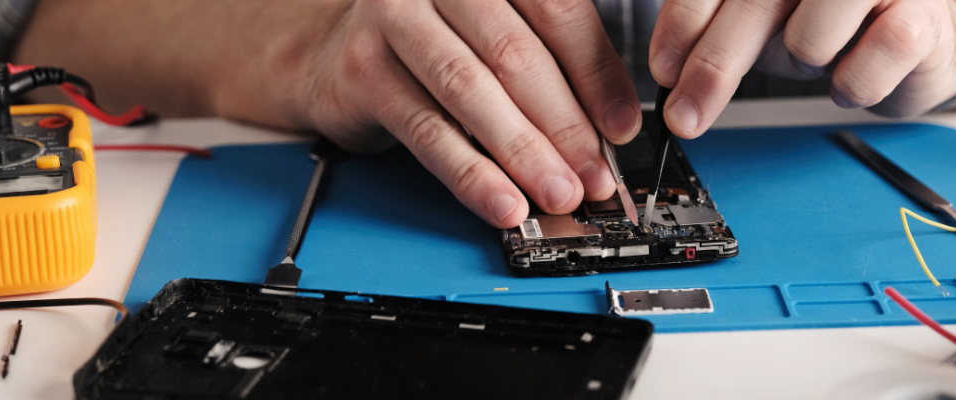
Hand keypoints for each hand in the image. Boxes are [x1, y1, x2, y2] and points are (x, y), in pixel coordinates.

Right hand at [215, 0, 640, 228]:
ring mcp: (394, 17)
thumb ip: (551, 62)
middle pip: (515, 54)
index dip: (596, 75)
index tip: (622, 128)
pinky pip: (426, 130)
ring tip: (557, 193)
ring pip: (471, 92)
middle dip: (564, 124)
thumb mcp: (496, 35)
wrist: (333, 54)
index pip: (557, 12)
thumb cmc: (433, 44)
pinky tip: (502, 203)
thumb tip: (611, 125)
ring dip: (522, 152)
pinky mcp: (363, 69)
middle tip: (594, 174)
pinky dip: (470, 174)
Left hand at [649, 0, 955, 136]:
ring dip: (806, 63)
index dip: (684, 27)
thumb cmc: (831, 24)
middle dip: (712, 72)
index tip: (663, 70)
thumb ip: (714, 34)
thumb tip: (669, 75)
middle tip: (686, 118)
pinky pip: (863, 70)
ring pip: (808, 42)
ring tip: (823, 54)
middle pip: (753, 13)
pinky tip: (856, 70)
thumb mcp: (762, 24)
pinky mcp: (920, 17)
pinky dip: (852, 86)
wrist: (922, 32)